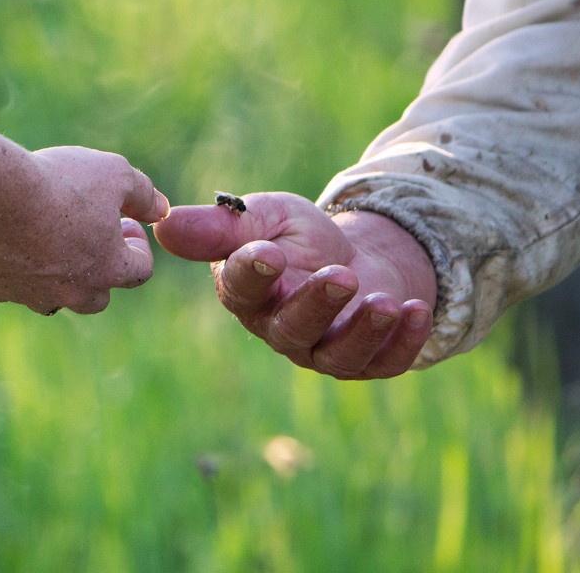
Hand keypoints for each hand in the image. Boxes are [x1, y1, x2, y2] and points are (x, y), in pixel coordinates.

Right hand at [0, 146, 168, 314]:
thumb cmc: (61, 182)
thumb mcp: (115, 173)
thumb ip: (144, 194)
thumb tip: (161, 210)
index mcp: (109, 270)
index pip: (140, 271)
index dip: (138, 247)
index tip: (126, 224)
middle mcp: (74, 293)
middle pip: (98, 299)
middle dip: (101, 272)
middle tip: (90, 238)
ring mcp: (34, 295)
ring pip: (54, 299)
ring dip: (60, 278)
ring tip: (53, 243)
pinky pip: (14, 287)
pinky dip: (18, 270)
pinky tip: (12, 240)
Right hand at [153, 192, 435, 378]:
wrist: (353, 256)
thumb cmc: (298, 237)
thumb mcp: (265, 216)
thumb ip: (222, 226)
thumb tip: (162, 225)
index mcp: (248, 294)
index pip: (243, 289)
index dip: (254, 273)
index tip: (270, 253)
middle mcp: (281, 329)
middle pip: (294, 328)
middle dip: (319, 304)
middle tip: (341, 276)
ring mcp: (325, 350)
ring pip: (338, 354)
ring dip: (364, 330)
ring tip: (386, 301)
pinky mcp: (367, 361)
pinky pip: (383, 362)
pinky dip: (403, 341)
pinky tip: (416, 310)